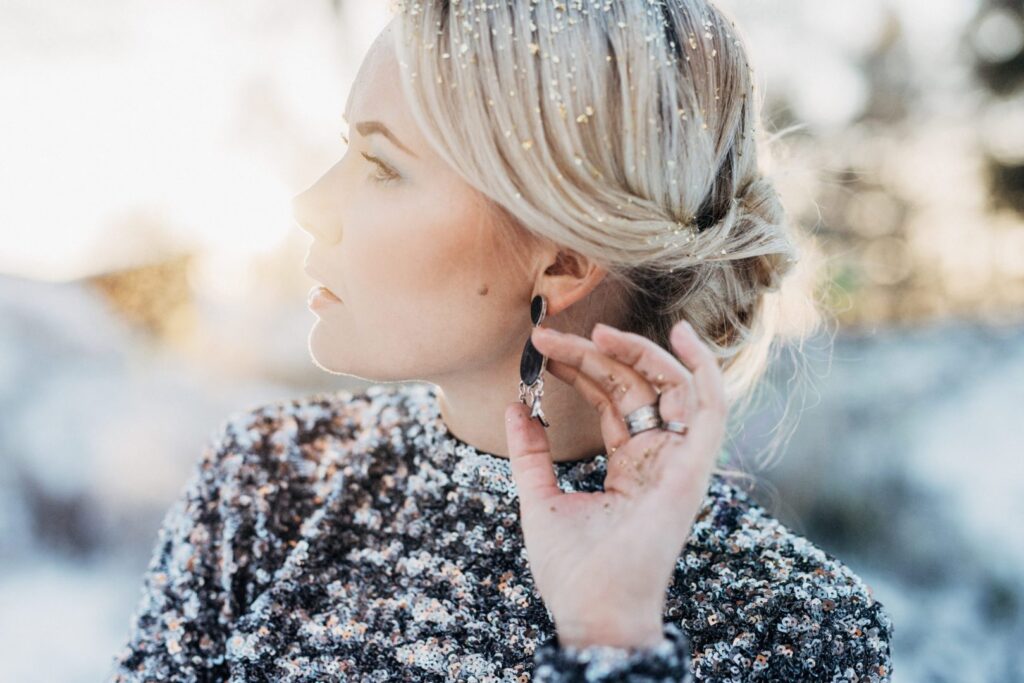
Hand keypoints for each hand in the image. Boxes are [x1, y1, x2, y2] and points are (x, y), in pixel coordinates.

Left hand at [504, 320, 727, 648]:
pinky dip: (703, 369)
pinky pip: (710, 408)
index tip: (541, 349)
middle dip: (594, 354)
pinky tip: (680, 335)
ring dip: (638, 352)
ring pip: (670, 387)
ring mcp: (678, 461)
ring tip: (598, 330)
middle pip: (634, 387)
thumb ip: (530, 454)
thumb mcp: (540, 499)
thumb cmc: (571, 570)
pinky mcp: (693, 468)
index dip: (580, 368)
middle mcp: (658, 458)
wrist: (592, 611)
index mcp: (630, 466)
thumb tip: (514, 407)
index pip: (610, 400)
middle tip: (548, 336)